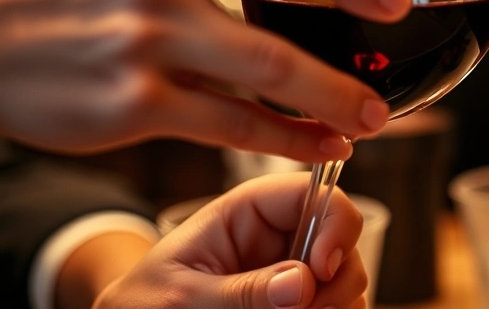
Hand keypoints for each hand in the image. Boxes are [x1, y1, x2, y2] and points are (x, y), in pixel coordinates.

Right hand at [0, 0, 411, 158]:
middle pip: (279, 29)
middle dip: (346, 66)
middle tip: (390, 88)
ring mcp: (141, 44)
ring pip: (261, 84)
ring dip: (325, 109)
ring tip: (367, 124)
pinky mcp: (127, 104)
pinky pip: (225, 128)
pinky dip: (279, 141)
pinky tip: (314, 146)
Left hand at [93, 172, 366, 308]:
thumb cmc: (140, 307)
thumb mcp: (179, 298)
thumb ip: (240, 291)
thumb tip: (303, 282)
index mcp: (246, 213)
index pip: (310, 191)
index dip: (332, 221)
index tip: (322, 269)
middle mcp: (278, 237)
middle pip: (342, 236)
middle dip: (339, 276)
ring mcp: (292, 272)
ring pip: (348, 277)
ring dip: (338, 302)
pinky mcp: (299, 301)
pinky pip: (340, 304)